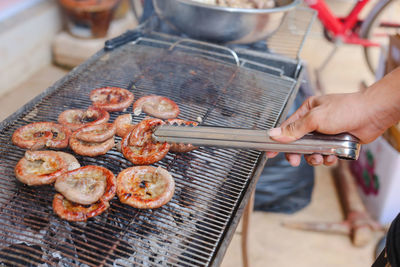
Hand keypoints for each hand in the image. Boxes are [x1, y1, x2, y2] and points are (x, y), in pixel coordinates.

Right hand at [266, 92, 392, 166]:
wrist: (373, 114)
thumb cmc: (346, 109)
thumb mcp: (315, 119)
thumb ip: (294, 129)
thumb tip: (275, 134)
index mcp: (307, 111)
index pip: (287, 127)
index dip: (279, 140)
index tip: (270, 152)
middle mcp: (315, 122)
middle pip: (299, 142)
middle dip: (298, 153)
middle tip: (295, 160)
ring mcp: (326, 133)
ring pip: (312, 151)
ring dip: (314, 157)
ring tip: (319, 157)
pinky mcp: (337, 143)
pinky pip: (326, 155)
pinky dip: (327, 158)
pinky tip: (332, 156)